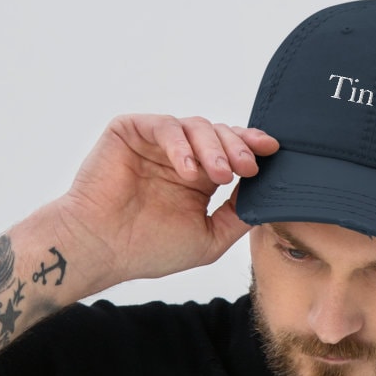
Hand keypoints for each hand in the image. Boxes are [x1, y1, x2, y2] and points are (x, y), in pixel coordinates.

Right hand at [54, 114, 278, 287]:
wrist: (103, 248)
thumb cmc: (149, 249)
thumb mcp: (209, 238)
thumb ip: (238, 217)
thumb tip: (268, 198)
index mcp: (199, 179)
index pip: (231, 154)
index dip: (252, 148)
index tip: (272, 152)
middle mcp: (180, 157)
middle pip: (218, 135)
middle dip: (238, 148)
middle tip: (247, 168)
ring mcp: (155, 143)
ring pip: (195, 127)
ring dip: (213, 149)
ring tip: (219, 176)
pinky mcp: (130, 131)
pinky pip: (164, 126)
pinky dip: (180, 145)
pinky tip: (188, 171)